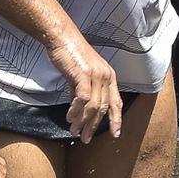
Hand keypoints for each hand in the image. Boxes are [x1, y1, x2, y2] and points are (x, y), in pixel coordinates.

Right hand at [50, 28, 120, 142]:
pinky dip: (76, 110)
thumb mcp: (80, 74)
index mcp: (109, 77)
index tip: (116, 134)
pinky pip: (82, 99)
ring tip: (74, 132)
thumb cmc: (70, 54)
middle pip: (104, 107)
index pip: (116, 102)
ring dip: (83, 122)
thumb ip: (82, 90)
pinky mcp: (83, 75)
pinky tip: (69, 118)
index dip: (116, 119)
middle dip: (95, 126)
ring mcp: (96, 76)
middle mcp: (106, 77)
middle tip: (86, 139)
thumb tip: (78, 108)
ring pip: (93, 106)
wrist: (62, 38)